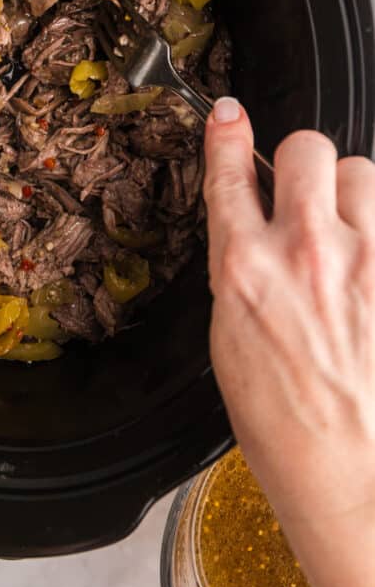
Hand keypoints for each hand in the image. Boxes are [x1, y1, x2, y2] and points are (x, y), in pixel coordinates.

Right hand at [204, 97, 374, 586]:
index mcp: (245, 270)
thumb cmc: (283, 420)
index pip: (229, 174)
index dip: (225, 134)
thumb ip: (241, 267)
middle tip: (301, 192)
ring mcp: (363, 262)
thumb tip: (248, 227)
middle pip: (307, 148)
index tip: (227, 115)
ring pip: (363, 172)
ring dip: (351, 193)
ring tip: (347, 231)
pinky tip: (368, 264)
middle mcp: (305, 254)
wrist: (348, 471)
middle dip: (300, 162)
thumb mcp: (231, 337)